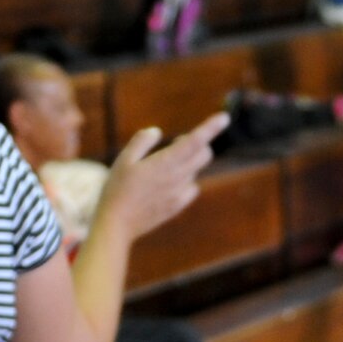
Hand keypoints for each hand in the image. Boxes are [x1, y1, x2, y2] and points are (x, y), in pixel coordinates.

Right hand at [96, 115, 228, 244]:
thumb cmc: (117, 188)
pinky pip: (192, 189)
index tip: (225, 117)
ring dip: (188, 162)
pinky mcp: (178, 206)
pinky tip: (170, 183)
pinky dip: (187, 180)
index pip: (195, 141)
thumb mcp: (124, 159)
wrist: (117, 224)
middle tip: (176, 143)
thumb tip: (157, 132)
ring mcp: (180, 194)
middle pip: (204, 155)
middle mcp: (177, 177)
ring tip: (163, 166)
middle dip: (197, 144)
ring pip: (196, 171)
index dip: (211, 128)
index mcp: (165, 162)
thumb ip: (142, 141)